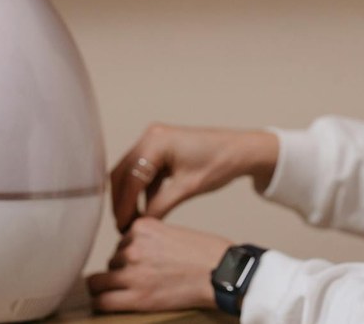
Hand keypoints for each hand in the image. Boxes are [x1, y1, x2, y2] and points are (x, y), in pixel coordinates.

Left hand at [86, 217, 230, 312]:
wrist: (222, 273)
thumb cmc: (206, 254)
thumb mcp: (172, 233)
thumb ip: (149, 238)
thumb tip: (129, 251)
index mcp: (142, 227)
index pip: (121, 242)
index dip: (129, 254)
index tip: (141, 263)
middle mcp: (133, 247)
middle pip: (112, 261)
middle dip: (121, 270)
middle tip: (141, 279)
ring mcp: (132, 272)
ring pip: (100, 281)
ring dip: (114, 286)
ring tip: (134, 291)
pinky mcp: (136, 296)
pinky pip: (102, 301)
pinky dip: (102, 303)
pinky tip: (108, 304)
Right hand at [110, 124, 277, 230]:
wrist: (242, 151)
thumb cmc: (219, 164)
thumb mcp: (187, 188)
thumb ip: (159, 206)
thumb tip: (139, 225)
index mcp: (156, 142)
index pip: (130, 178)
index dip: (124, 205)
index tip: (122, 227)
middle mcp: (150, 136)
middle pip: (123, 172)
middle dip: (121, 201)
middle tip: (122, 226)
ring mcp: (155, 140)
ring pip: (131, 172)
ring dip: (130, 196)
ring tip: (132, 222)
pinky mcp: (161, 148)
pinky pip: (143, 171)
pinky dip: (142, 190)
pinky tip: (144, 210)